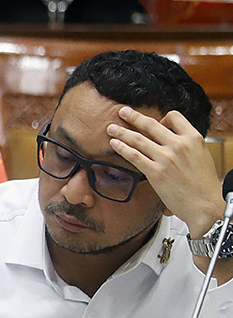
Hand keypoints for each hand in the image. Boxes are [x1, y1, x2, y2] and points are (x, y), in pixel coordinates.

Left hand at [108, 106, 224, 237]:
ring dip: (121, 132)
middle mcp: (179, 144)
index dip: (162, 118)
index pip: (174, 116)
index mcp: (193, 138)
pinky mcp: (156, 172)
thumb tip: (171, 140)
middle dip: (133, 116)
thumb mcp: (202, 156)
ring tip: (111, 128)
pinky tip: (114, 144)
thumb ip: (186, 145)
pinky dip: (121, 148)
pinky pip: (134, 155)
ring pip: (138, 139)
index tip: (154, 123)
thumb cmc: (205, 185)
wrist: (207, 206)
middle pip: (150, 124)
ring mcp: (166, 158)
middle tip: (122, 111)